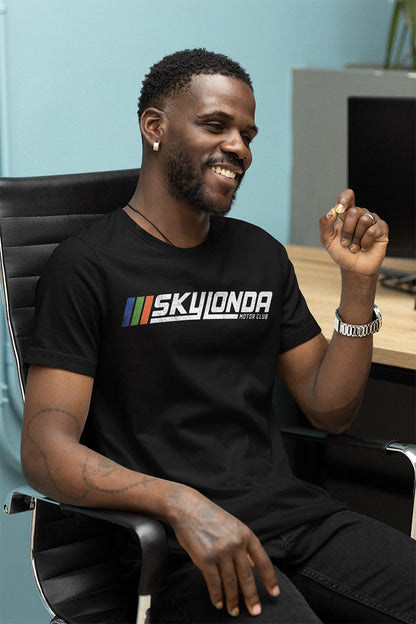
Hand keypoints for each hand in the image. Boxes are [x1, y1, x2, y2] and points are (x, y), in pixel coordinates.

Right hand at [169, 487, 279, 616]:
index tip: (274, 593)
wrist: (187, 508)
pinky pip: (214, 583)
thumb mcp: (233, 526)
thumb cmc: (209, 516)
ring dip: (233, 601)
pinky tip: (219, 603)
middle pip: (248, 577)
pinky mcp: (205, 559)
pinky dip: (217, 596)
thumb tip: (253, 565)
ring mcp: (221, 552)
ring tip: (234, 612)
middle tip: (255, 611)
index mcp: (246, 535)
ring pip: (231, 583)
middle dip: (252, 597)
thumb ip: (243, 546)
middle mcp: (236, 544)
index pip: (263, 561)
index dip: (270, 579)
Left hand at [319, 189, 388, 275]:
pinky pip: (372, 230)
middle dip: (347, 230)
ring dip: (356, 238)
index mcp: (346, 214)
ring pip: (364, 220)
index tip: (339, 210)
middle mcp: (360, 214)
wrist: (353, 268)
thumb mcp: (327, 240)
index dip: (344, 200)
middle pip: (353, 211)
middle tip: (346, 242)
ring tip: (355, 246)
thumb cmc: (342, 253)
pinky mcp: (382, 228)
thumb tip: (331, 212)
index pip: (347, 195)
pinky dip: (365, 242)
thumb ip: (324, 225)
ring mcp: (372, 220)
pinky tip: (364, 247)